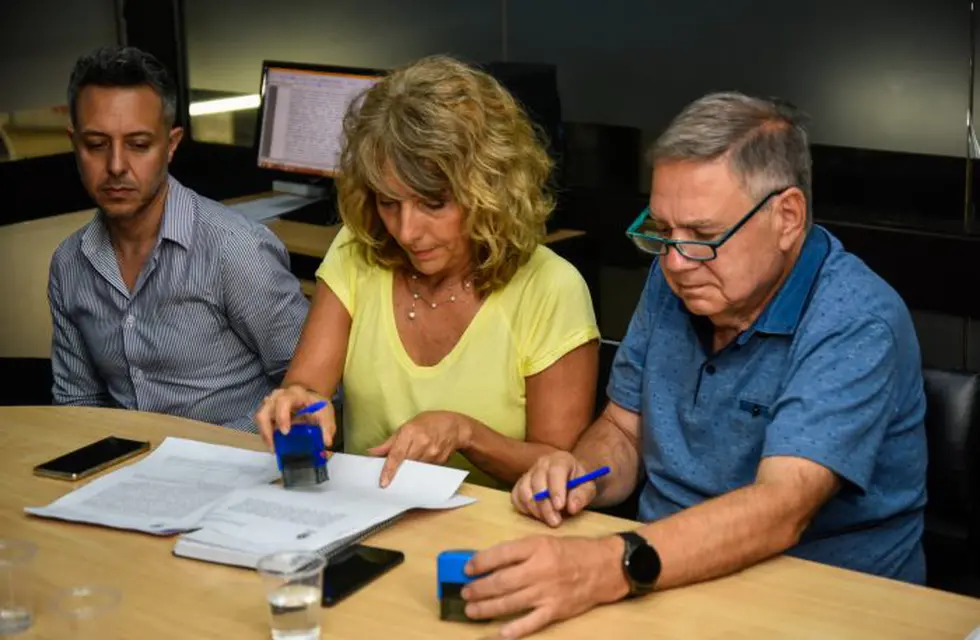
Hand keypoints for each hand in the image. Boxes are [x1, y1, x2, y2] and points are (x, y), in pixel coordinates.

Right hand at [255, 384, 334, 448]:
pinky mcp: (268, 412)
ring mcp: (271, 403)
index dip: (282, 416)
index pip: (284, 401)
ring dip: (265, 433)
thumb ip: (327, 427)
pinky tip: (273, 444)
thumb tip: (326, 443)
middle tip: (274, 446)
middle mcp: (280, 396)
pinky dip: (265, 434)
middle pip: (266, 408)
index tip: (286, 432)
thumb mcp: (326, 414)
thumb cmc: (317, 407)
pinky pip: (261, 422)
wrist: (311, 400)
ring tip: (273, 448)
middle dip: (267, 428)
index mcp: (296, 394)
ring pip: (260, 415)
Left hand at [367, 411, 471, 487]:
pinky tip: (422, 462)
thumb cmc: (428, 423)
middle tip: (391, 477)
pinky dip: (421, 470)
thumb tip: (372, 452)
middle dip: (398, 471)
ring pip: (416, 470)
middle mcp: (422, 442)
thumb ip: (389, 443)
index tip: (383, 482)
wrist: (455, 426)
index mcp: (410, 432)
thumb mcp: (406, 427)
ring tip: (410, 465)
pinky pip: (426, 471)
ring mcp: (433, 453)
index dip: (389, 470)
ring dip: (410, 471)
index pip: (397, 454)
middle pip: (406, 464)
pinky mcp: (440, 461)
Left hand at [462, 535, 629, 637]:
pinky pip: (532, 622)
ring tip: (471, 610)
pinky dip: (515, 629)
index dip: (480, 562)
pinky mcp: (556, 610)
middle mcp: (540, 569)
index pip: (501, 554)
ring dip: (487, 608)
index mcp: (536, 547)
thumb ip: (520, 552)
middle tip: (464, 592)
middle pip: (501, 581)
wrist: (605, 566)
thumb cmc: (572, 552)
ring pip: (510, 602)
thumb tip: (490, 563)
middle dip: (478, 588)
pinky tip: (500, 633)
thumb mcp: (545, 541)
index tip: (467, 568)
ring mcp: (547, 592)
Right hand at [511, 452, 595, 527]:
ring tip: (547, 520)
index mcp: (560, 459)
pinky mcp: (520, 483)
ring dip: (534, 508)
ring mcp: (529, 472)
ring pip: (524, 490)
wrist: (570, 479)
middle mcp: (542, 463)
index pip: (555, 471)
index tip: (560, 507)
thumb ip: (582, 496)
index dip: (556, 489)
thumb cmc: (579, 483)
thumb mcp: (588, 488)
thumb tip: (571, 508)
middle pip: (537, 482)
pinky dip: (523, 508)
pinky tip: (536, 515)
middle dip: (545, 505)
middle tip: (555, 522)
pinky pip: (516, 496)